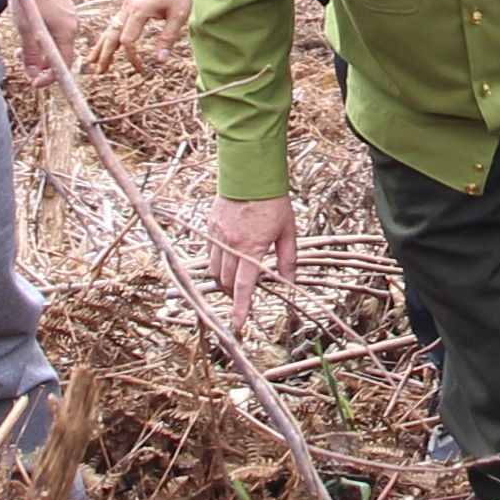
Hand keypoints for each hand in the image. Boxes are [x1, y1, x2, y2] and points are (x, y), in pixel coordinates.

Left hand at [5, 0, 89, 85]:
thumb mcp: (27, 27)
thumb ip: (30, 52)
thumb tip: (32, 73)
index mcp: (67, 33)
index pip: (63, 65)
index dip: (49, 77)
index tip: (34, 83)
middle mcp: (72, 28)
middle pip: (59, 55)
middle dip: (41, 64)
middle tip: (22, 64)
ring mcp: (68, 19)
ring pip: (55, 44)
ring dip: (38, 51)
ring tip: (19, 51)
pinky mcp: (63, 12)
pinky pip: (54, 34)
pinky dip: (41, 40)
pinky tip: (27, 35)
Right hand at [103, 0, 196, 62]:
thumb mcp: (179, 15)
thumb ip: (168, 38)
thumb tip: (160, 61)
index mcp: (139, 10)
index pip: (127, 41)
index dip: (132, 57)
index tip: (141, 69)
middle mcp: (129, 6)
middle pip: (112, 35)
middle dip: (105, 54)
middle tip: (98, 71)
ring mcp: (128, 3)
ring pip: (110, 27)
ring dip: (103, 45)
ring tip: (93, 60)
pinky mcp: (131, 1)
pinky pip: (116, 20)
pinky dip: (110, 34)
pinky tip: (108, 41)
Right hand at [208, 193, 296, 316]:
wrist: (250, 174)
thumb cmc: (272, 202)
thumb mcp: (287, 231)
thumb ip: (287, 260)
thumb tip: (289, 284)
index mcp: (251, 248)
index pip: (244, 286)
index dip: (241, 308)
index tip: (238, 325)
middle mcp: (231, 244)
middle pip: (227, 282)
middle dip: (233, 296)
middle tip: (242, 299)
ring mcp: (217, 236)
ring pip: (215, 271)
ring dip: (223, 282)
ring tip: (234, 283)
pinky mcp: (210, 228)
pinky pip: (209, 254)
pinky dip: (217, 264)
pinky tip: (227, 262)